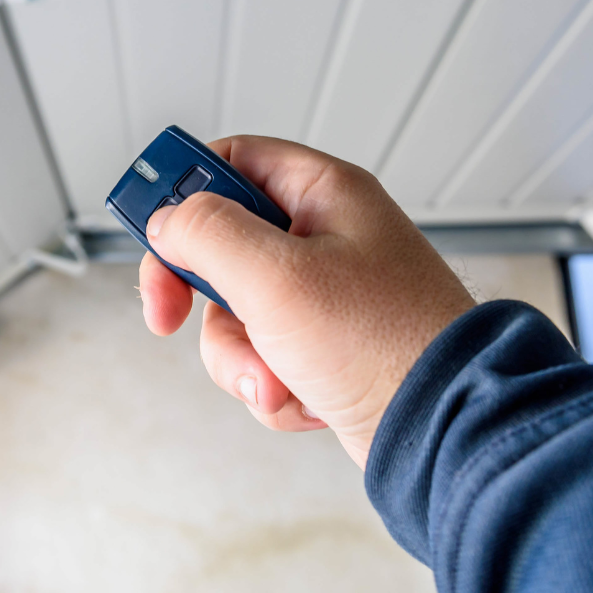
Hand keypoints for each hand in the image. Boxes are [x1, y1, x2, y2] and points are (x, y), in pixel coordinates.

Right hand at [138, 135, 473, 467]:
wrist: (444, 433)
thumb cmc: (385, 344)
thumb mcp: (275, 276)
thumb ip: (206, 233)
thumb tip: (167, 220)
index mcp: (324, 194)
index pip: (232, 160)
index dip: (183, 187)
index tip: (148, 224)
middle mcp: (324, 238)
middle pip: (220, 243)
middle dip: (200, 294)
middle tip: (169, 312)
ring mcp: (323, 296)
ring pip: (233, 310)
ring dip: (239, 353)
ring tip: (275, 376)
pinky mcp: (322, 347)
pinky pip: (260, 355)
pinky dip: (268, 383)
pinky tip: (302, 396)